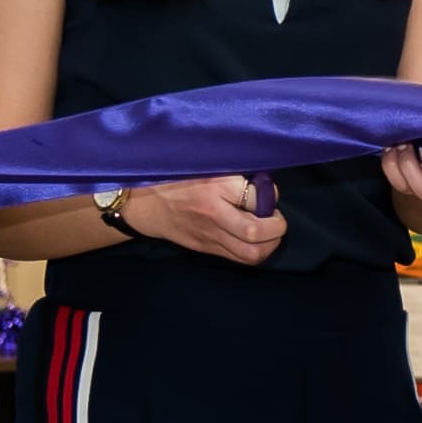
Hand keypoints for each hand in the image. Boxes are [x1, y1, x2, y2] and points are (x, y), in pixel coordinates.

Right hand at [118, 174, 282, 263]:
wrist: (144, 203)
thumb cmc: (177, 177)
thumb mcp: (205, 163)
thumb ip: (234, 170)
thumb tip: (262, 181)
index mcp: (213, 185)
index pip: (256, 196)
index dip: (270, 194)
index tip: (265, 189)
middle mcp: (213, 213)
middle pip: (256, 231)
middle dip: (277, 226)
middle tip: (275, 216)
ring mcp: (209, 235)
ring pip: (252, 253)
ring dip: (270, 244)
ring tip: (269, 231)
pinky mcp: (206, 248)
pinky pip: (240, 258)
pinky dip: (256, 251)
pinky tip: (256, 239)